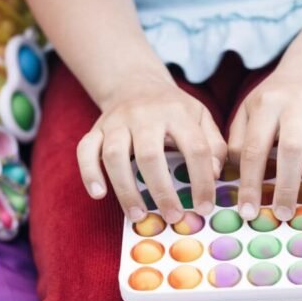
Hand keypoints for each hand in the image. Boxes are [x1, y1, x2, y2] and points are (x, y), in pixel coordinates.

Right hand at [76, 74, 226, 223]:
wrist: (137, 83)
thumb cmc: (174, 109)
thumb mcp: (201, 117)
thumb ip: (213, 145)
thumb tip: (216, 175)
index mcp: (177, 112)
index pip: (194, 148)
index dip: (202, 181)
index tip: (204, 207)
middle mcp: (144, 115)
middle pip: (150, 155)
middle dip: (162, 191)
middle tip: (173, 218)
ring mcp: (116, 121)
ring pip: (115, 155)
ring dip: (126, 189)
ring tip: (139, 215)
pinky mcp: (96, 129)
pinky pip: (85, 151)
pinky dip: (89, 173)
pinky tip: (99, 194)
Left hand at [228, 67, 301, 220]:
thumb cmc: (275, 100)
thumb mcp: (249, 111)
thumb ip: (238, 141)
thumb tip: (227, 177)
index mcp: (267, 103)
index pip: (255, 148)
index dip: (250, 184)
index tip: (248, 212)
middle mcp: (298, 101)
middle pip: (292, 148)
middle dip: (287, 186)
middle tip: (283, 214)